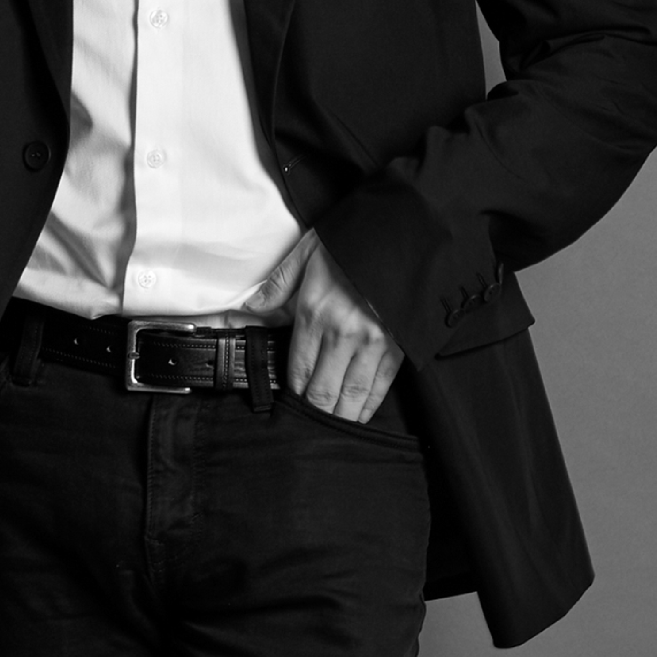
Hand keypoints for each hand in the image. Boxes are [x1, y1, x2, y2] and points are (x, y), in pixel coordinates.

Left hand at [254, 231, 404, 421]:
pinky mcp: (399, 345)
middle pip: (323, 391)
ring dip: (342, 415)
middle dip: (316, 411)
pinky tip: (361, 413)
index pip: (298, 369)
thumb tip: (252, 306)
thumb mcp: (307, 253)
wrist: (404, 232)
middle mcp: (344, 334)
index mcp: (316, 313)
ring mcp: (374, 342)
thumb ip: (278, 284)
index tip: (292, 402)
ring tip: (335, 424)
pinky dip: (370, 405)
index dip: (294, 393)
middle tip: (311, 421)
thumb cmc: (354, 242)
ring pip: (353, 396)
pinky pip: (381, 385)